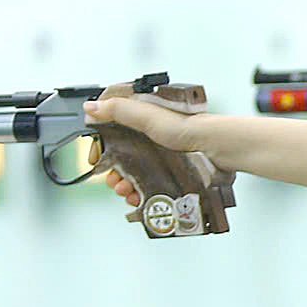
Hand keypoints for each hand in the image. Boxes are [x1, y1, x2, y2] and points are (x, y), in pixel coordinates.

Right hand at [82, 94, 208, 205]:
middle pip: (118, 155)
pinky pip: (146, 183)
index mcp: (140, 117)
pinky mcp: (167, 169)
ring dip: (123, 184)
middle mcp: (148, 135)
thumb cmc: (188, 127)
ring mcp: (157, 153)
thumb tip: (90, 108)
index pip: (109, 130)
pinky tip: (137, 197)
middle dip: (112, 170)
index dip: (99, 145)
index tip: (94, 158)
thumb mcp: (147, 116)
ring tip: (126, 191)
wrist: (216, 148)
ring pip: (131, 171)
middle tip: (113, 180)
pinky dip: (138, 192)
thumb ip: (117, 110)